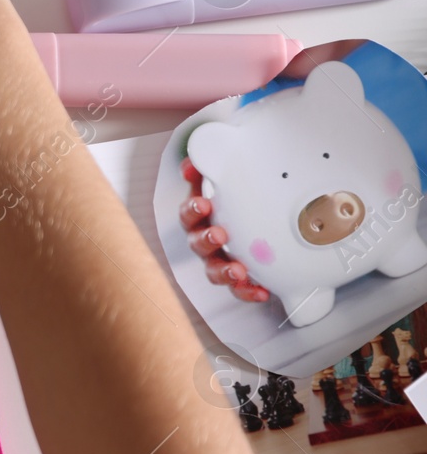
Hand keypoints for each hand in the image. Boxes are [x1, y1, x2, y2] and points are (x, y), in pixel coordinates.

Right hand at [179, 159, 268, 303]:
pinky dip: (248, 291)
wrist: (265, 217)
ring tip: (238, 270)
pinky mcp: (239, 279)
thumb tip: (194, 162)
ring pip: (214, 271)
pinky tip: (261, 291)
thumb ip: (211, 170)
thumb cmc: (240, 199)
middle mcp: (206, 240)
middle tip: (219, 234)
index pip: (188, 213)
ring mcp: (220, 260)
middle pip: (197, 244)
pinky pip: (239, 289)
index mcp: (201, 217)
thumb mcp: (228, 181)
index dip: (192, 210)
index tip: (203, 204)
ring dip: (223, 271)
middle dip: (205, 240)